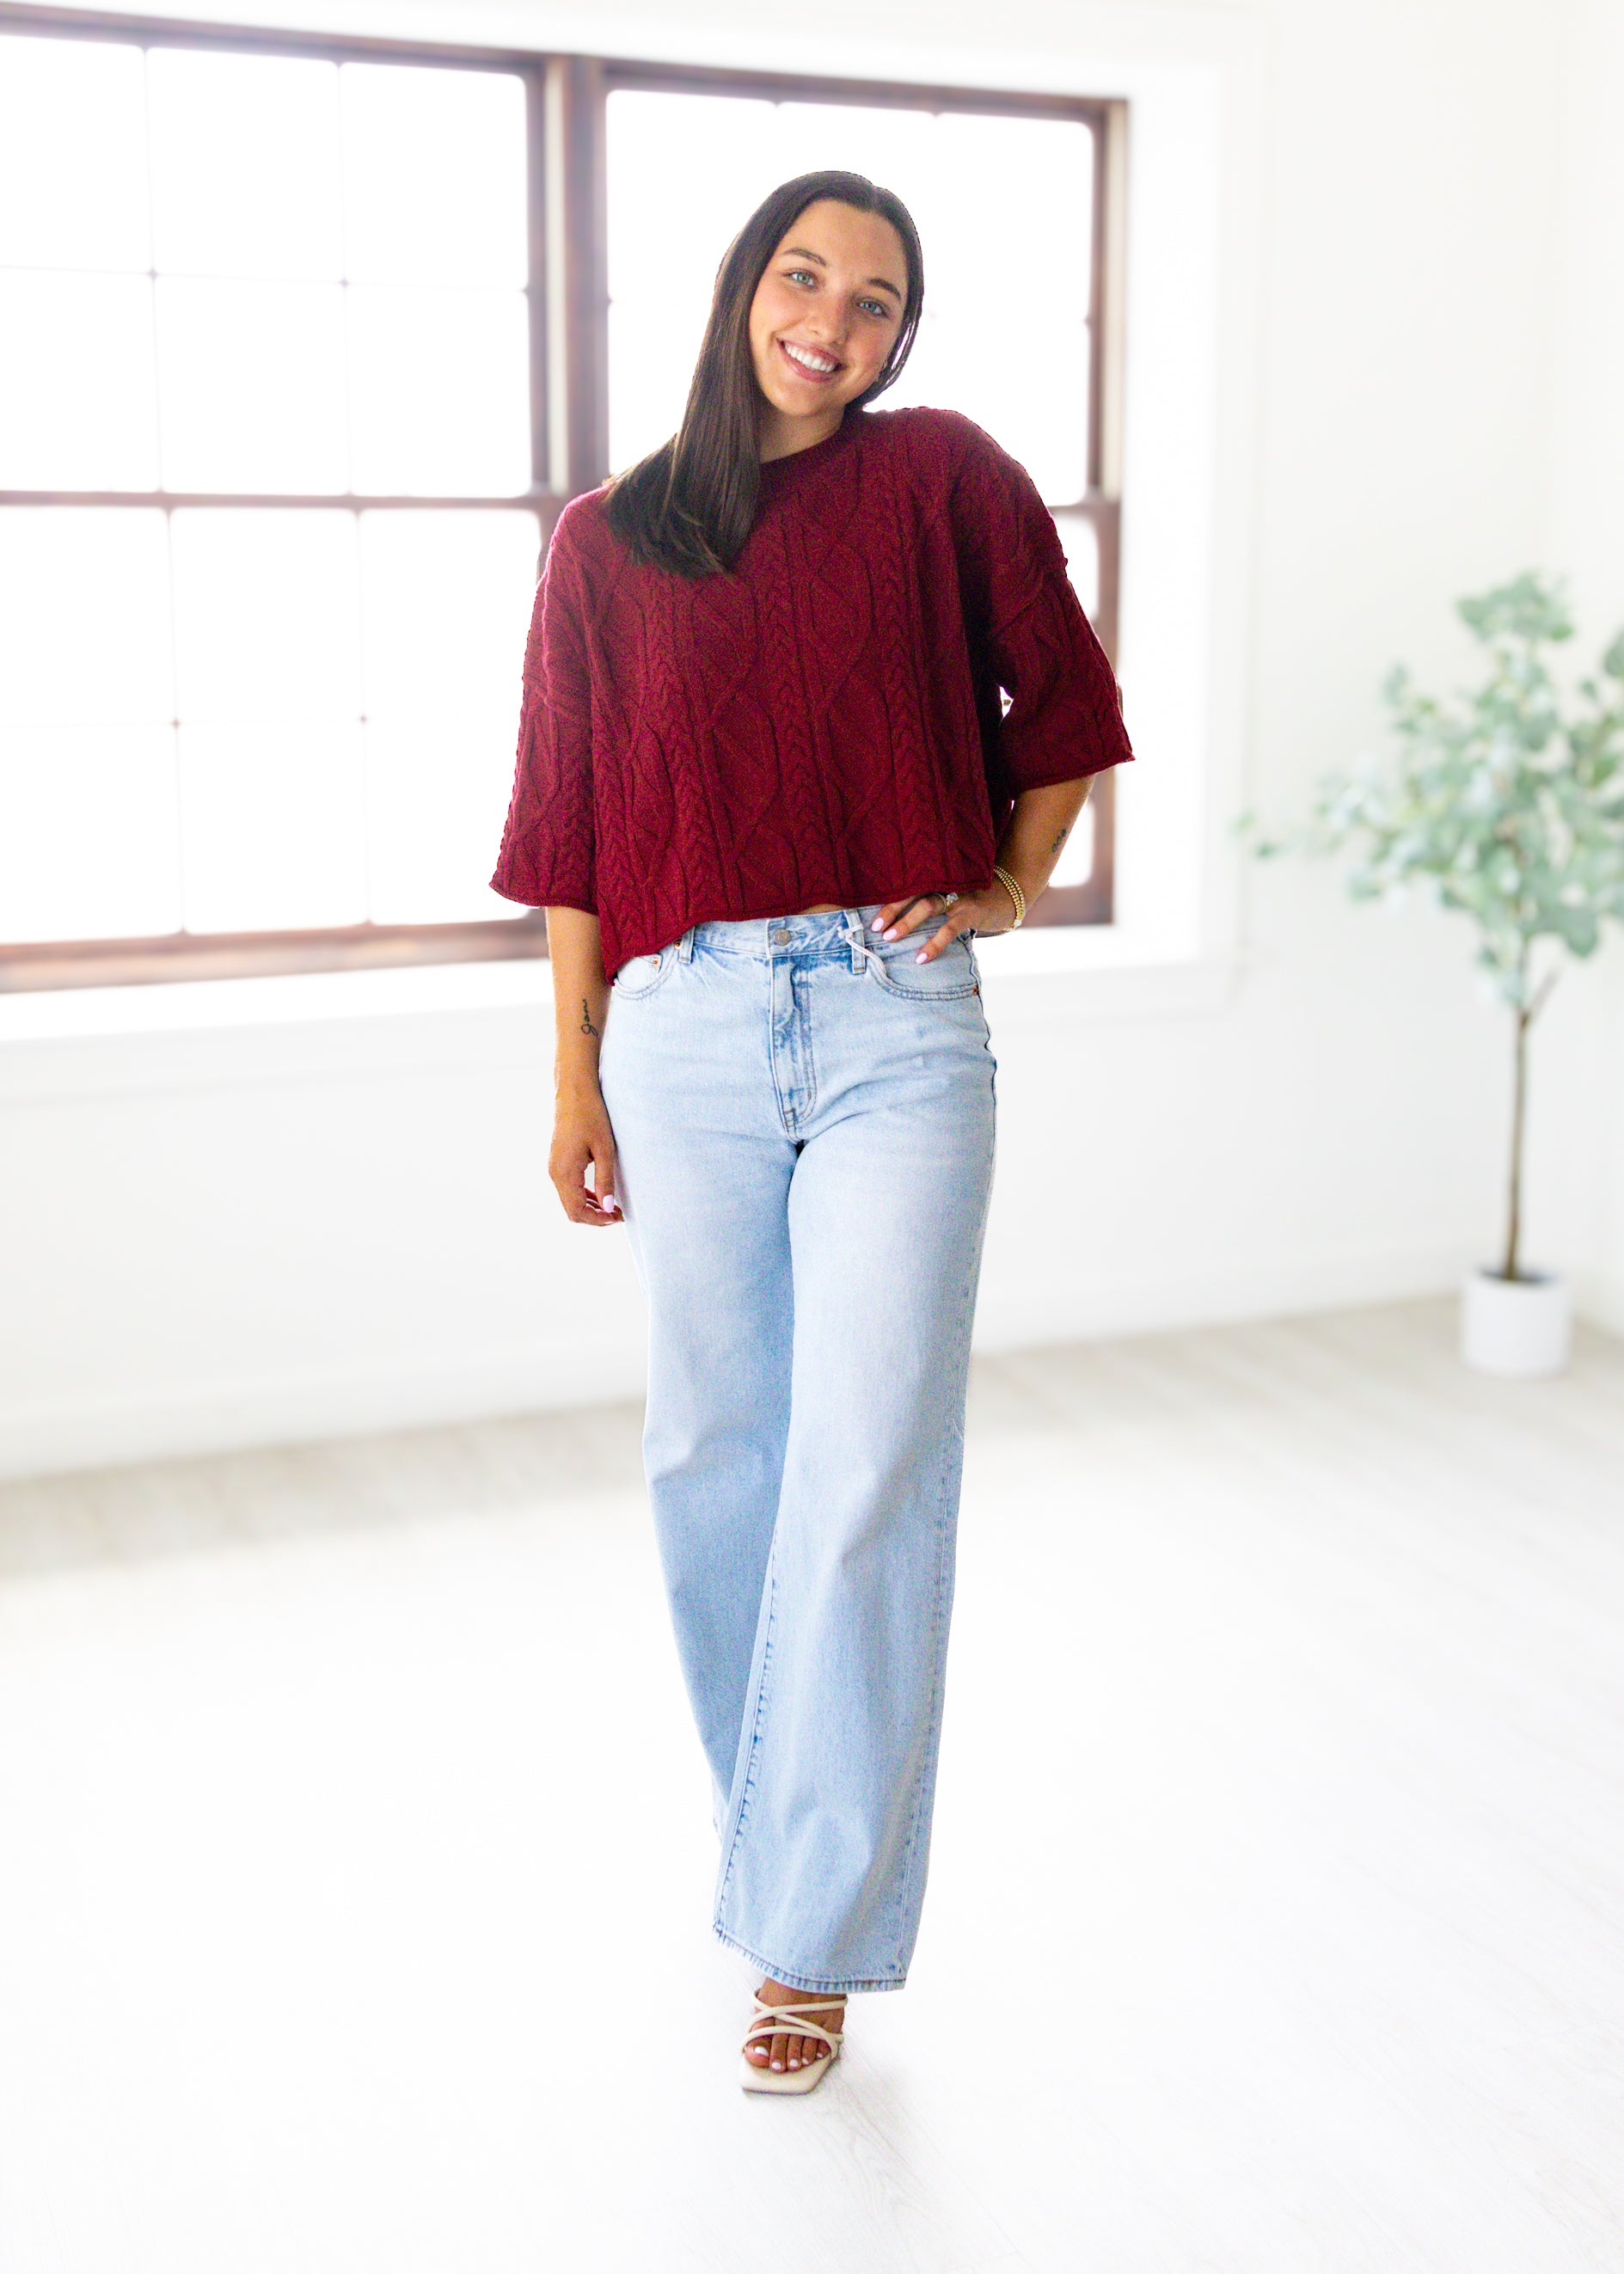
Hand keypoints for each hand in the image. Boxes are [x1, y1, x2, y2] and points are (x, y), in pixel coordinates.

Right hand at [551, 1081, 621, 1225]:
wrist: (574, 1092)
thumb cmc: (590, 1116)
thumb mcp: (604, 1149)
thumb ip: (605, 1180)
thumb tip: (608, 1207)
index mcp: (564, 1173)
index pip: (577, 1211)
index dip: (598, 1220)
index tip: (617, 1216)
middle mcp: (555, 1173)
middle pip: (571, 1210)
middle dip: (594, 1217)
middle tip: (617, 1213)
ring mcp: (554, 1167)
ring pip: (569, 1200)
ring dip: (590, 1207)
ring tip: (612, 1205)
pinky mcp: (558, 1161)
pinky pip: (568, 1187)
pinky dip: (583, 1195)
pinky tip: (599, 1192)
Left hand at [869, 878, 1020, 962]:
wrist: (1010, 894)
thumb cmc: (971, 897)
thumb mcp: (949, 892)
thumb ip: (927, 899)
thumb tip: (895, 920)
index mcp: (935, 877)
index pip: (907, 883)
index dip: (888, 896)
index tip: (870, 912)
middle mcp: (945, 882)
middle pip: (912, 891)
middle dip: (892, 908)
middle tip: (876, 926)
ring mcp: (958, 895)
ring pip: (928, 906)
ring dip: (907, 922)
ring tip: (890, 938)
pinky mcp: (972, 911)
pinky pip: (949, 928)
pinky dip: (934, 943)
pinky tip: (921, 958)